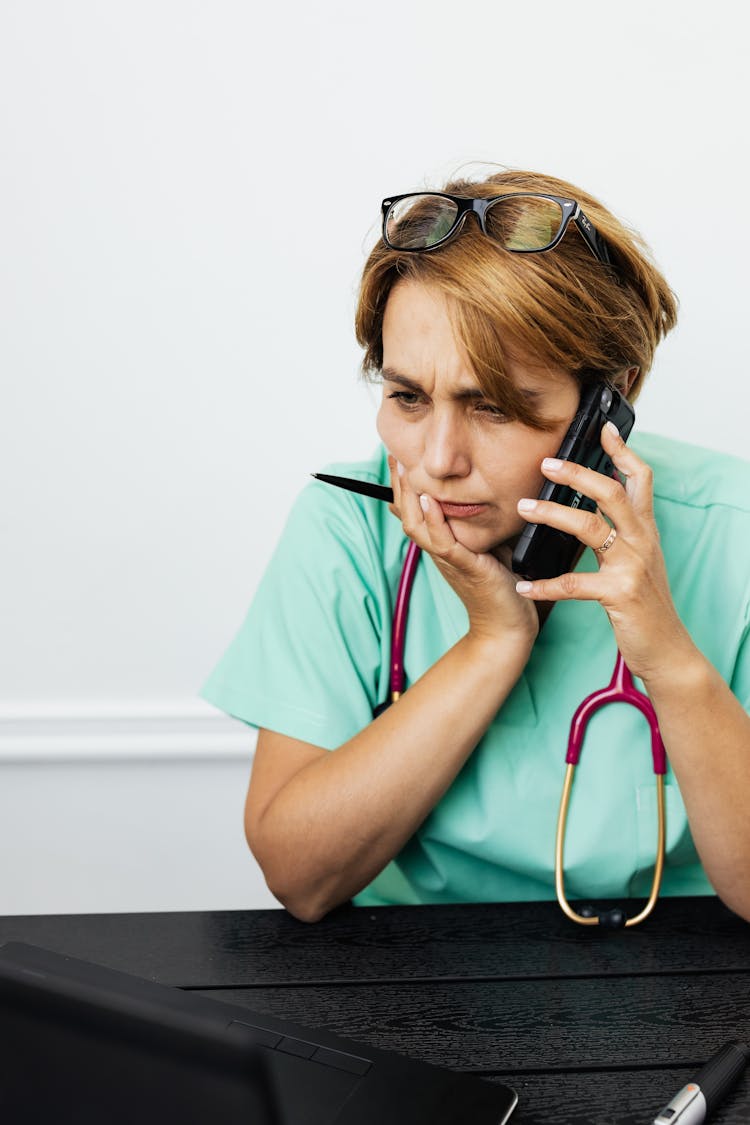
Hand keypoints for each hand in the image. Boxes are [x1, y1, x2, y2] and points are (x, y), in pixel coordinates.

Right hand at [387, 456, 538, 649]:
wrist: (507, 625)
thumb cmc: (500, 585)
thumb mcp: (486, 545)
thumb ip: (476, 524)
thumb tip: (477, 497)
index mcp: (441, 544)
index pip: (414, 511)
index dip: (403, 486)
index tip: (398, 458)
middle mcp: (439, 551)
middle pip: (407, 515)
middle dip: (399, 484)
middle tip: (394, 456)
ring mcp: (449, 559)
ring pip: (417, 526)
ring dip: (409, 497)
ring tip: (405, 470)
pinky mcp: (465, 566)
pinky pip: (443, 541)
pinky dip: (434, 520)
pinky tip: (429, 500)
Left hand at [513, 421, 692, 683]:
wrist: (666, 649)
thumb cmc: (645, 605)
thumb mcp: (640, 561)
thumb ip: (623, 532)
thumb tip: (599, 505)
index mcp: (645, 531)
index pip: (639, 480)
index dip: (623, 451)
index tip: (603, 428)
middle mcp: (641, 542)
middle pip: (611, 493)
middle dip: (578, 473)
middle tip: (545, 462)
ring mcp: (631, 566)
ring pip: (590, 527)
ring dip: (552, 514)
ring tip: (523, 508)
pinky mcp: (619, 594)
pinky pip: (574, 584)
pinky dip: (544, 584)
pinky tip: (523, 585)